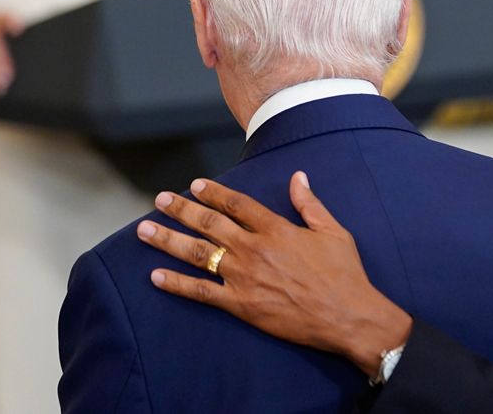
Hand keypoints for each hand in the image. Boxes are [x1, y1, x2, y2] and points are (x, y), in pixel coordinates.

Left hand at [139, 172, 412, 375]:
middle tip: (160, 200)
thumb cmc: (344, 273)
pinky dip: (177, 284)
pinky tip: (156, 276)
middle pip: (209, 224)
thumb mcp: (332, 231)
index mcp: (275, 228)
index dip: (213, 193)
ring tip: (145, 230)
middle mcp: (253, 249)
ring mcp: (243, 277)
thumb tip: (298, 177)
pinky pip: (201, 293)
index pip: (236, 204)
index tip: (195, 185)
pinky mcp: (241, 305)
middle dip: (181, 210)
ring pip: (198, 254)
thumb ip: (309, 204)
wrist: (347, 316)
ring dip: (168, 240)